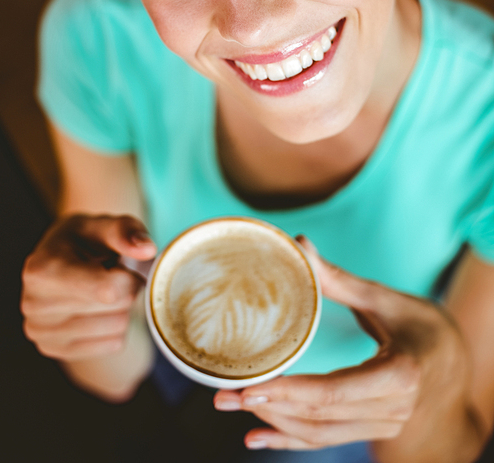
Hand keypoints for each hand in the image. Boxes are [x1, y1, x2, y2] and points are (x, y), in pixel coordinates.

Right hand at [21, 214, 156, 361]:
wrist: (59, 262)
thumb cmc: (84, 240)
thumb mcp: (102, 224)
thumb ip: (126, 231)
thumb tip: (147, 250)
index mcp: (42, 268)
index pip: (108, 290)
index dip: (128, 275)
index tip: (122, 263)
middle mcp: (34, 304)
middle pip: (116, 307)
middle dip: (126, 288)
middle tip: (111, 274)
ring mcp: (41, 331)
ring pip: (117, 328)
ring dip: (122, 308)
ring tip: (103, 290)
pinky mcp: (53, 349)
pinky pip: (112, 345)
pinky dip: (114, 327)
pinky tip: (96, 309)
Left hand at [214, 238, 470, 451]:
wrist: (461, 366)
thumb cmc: (428, 328)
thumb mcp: (388, 300)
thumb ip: (339, 280)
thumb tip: (299, 244)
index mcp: (400, 375)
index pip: (335, 393)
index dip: (291, 393)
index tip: (252, 388)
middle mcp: (392, 409)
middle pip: (320, 417)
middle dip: (268, 407)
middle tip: (224, 396)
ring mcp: (383, 426)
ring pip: (320, 433)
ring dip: (274, 422)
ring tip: (232, 407)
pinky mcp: (372, 429)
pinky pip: (327, 440)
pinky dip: (291, 440)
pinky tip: (258, 438)